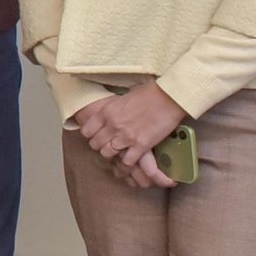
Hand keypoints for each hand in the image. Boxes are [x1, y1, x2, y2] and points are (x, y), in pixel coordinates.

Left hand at [72, 82, 186, 187]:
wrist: (168, 97)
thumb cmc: (148, 93)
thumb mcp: (122, 98)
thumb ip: (111, 109)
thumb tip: (107, 115)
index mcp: (106, 112)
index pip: (86, 131)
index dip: (91, 135)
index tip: (97, 136)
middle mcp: (113, 125)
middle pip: (95, 144)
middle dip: (100, 146)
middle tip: (108, 145)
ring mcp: (126, 136)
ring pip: (108, 154)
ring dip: (112, 154)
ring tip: (118, 152)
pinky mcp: (141, 145)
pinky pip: (127, 161)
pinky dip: (128, 162)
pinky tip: (131, 158)